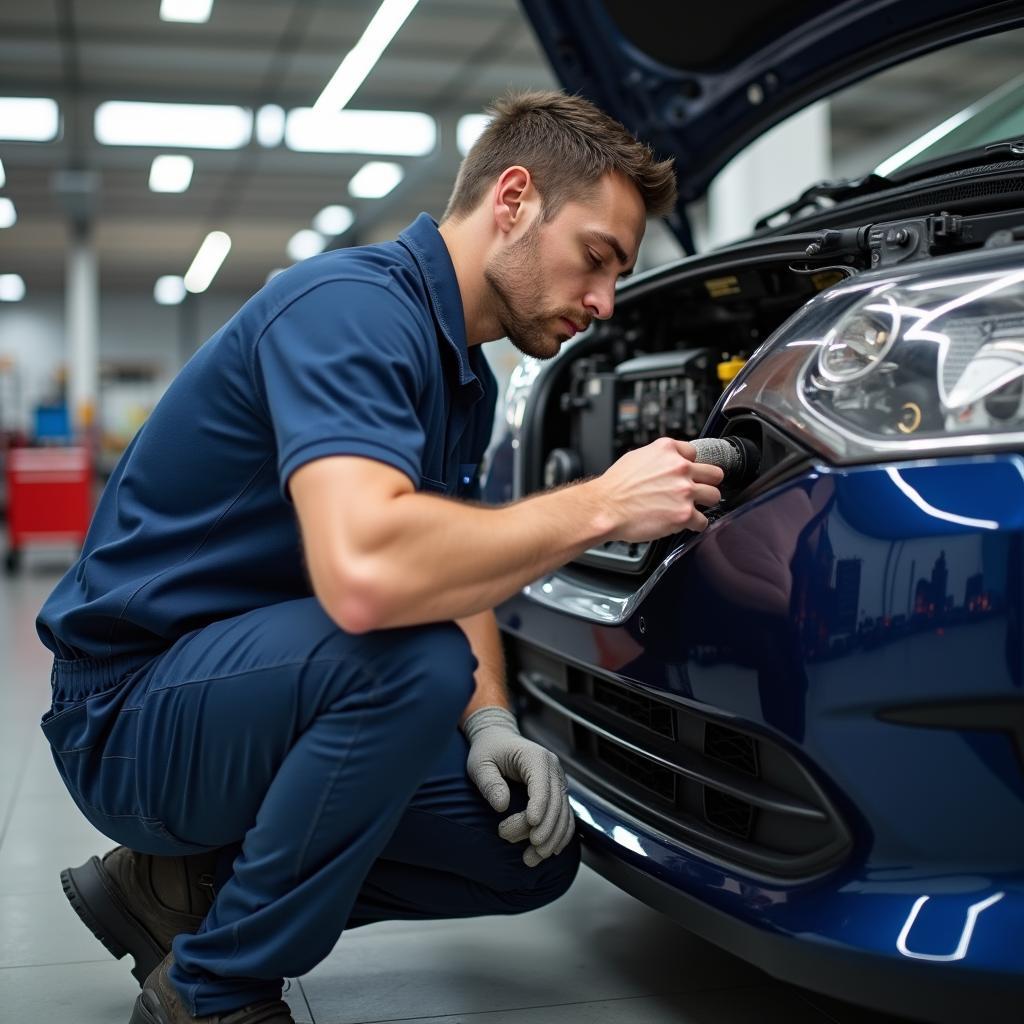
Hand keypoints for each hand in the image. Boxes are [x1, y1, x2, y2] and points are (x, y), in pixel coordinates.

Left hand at [462, 706, 574, 866]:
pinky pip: (565, 817)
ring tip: (532, 858)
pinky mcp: (557, 793)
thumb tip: (502, 806)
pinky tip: (549, 852)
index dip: (539, 805)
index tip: (531, 824)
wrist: (499, 739)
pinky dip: (560, 836)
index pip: (542, 784)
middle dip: (544, 830)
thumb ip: (489, 783)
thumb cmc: (488, 750)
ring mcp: (557, 781)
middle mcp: (552, 768)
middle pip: (555, 803)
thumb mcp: (480, 763)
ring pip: (563, 814)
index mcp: (535, 757)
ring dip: (552, 839)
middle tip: (526, 852)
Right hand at [594, 437, 723, 542]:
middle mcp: (680, 468)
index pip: (695, 453)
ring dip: (704, 503)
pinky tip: (686, 524)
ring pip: (714, 496)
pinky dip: (696, 525)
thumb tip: (666, 463)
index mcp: (668, 450)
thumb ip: (658, 458)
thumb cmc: (615, 487)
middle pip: (714, 473)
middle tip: (698, 491)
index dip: (690, 466)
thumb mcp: (636, 457)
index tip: (688, 474)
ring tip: (691, 508)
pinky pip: (704, 521)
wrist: (605, 508)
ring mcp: (685, 491)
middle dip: (706, 483)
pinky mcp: (684, 514)